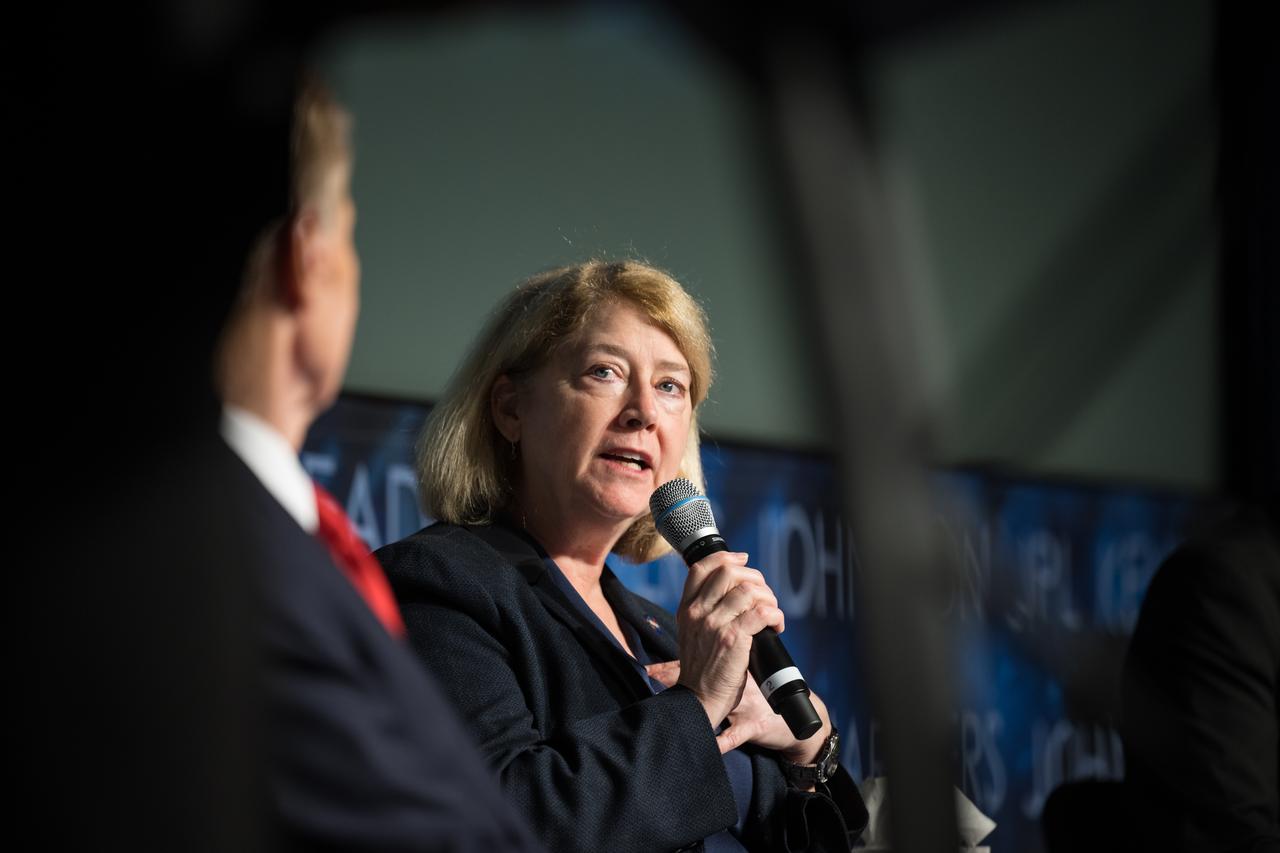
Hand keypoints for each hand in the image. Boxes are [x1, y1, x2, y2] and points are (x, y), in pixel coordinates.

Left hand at [645, 660, 832, 764]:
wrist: (796, 722)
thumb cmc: (766, 702)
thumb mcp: (746, 685)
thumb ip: (724, 676)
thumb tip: (690, 670)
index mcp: (734, 673)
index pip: (700, 665)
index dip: (673, 668)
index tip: (649, 669)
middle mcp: (737, 686)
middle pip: (705, 679)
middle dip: (677, 678)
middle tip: (651, 675)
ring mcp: (745, 707)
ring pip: (721, 706)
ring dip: (701, 710)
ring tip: (678, 710)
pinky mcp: (754, 726)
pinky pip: (736, 736)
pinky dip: (723, 742)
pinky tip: (711, 746)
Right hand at [671, 551, 784, 729]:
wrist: (698, 700)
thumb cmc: (703, 670)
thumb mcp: (692, 633)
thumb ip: (705, 610)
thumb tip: (734, 587)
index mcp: (687, 608)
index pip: (702, 567)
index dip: (727, 557)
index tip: (744, 560)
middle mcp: (698, 612)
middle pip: (729, 571)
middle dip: (755, 579)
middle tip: (765, 597)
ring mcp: (714, 624)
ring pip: (749, 590)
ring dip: (769, 598)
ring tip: (772, 615)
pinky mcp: (733, 639)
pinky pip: (761, 612)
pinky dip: (775, 615)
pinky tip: (776, 627)